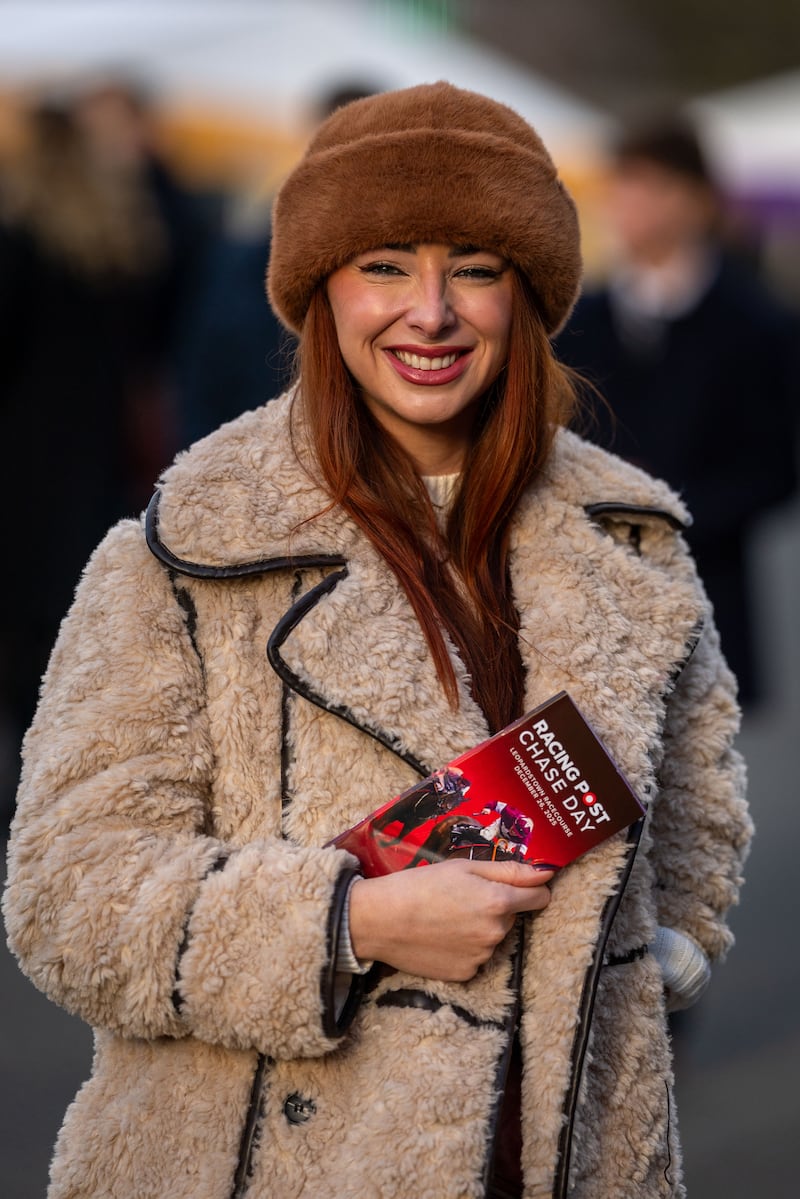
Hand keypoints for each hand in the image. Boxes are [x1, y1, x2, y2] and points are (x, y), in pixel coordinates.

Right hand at [348, 858, 552, 981]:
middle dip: (495, 907)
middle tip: (461, 898)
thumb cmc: (420, 885)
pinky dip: (464, 948)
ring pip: (492, 937)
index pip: (539, 898)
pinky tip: (441, 937)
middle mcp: (496, 933)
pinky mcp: (465, 975)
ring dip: (478, 928)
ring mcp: (481, 957)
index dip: (532, 889)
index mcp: (498, 902)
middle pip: (511, 917)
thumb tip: (546, 873)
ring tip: (445, 917)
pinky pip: (475, 957)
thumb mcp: (464, 867)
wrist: (380, 920)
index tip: (521, 886)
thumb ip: (509, 871)